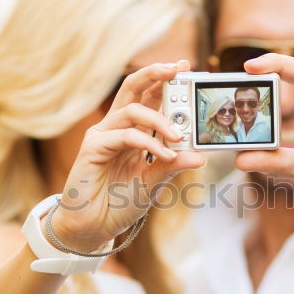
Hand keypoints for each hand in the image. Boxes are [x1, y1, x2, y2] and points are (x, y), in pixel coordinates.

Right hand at [51, 60, 205, 251]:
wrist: (94, 227)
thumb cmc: (120, 202)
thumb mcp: (154, 182)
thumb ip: (172, 165)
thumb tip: (199, 155)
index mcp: (131, 130)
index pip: (148, 96)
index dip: (164, 80)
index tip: (186, 67)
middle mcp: (116, 127)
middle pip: (132, 88)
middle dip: (156, 74)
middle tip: (179, 68)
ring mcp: (103, 136)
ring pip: (132, 110)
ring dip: (161, 120)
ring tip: (180, 136)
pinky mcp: (93, 148)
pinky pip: (125, 136)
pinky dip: (149, 143)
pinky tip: (165, 154)